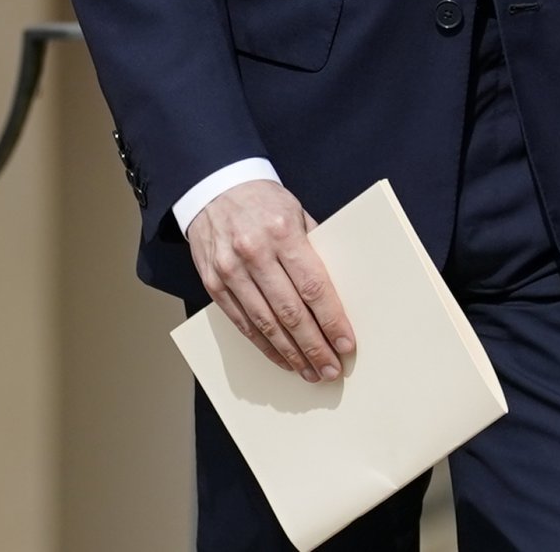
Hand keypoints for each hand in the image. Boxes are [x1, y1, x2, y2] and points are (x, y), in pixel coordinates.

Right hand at [186, 180, 354, 381]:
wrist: (213, 187)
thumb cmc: (263, 200)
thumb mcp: (296, 212)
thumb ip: (314, 248)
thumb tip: (339, 290)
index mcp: (282, 232)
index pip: (313, 286)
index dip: (331, 320)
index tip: (346, 344)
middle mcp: (254, 253)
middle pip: (290, 312)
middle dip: (314, 346)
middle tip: (331, 369)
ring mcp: (230, 271)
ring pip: (266, 324)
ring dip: (291, 354)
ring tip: (310, 372)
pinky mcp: (213, 284)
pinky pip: (242, 323)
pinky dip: (264, 345)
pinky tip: (282, 359)